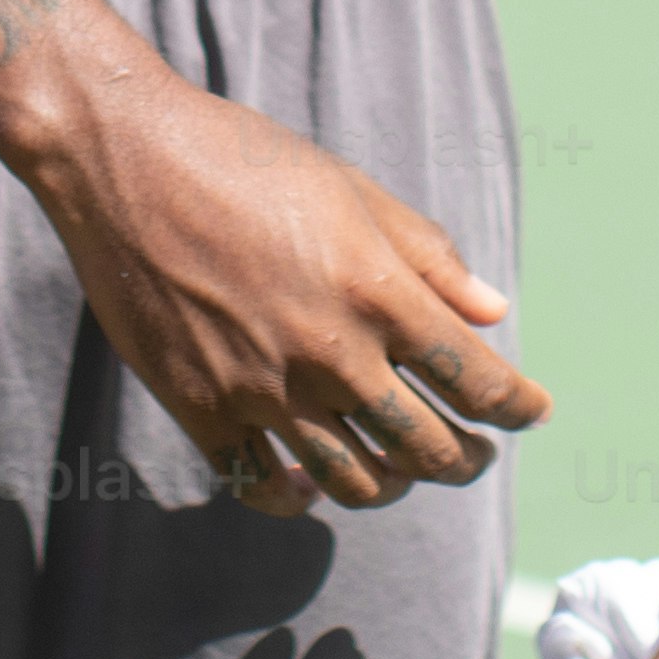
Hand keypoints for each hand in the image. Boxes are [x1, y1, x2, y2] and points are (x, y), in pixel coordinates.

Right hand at [24, 68, 552, 517]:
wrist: (126, 162)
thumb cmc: (245, 160)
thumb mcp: (352, 190)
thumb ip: (428, 255)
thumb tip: (493, 311)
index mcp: (378, 291)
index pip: (477, 377)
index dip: (519, 405)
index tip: (532, 411)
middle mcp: (331, 353)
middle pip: (427, 448)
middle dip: (467, 458)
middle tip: (476, 452)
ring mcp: (265, 391)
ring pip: (357, 483)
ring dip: (395, 486)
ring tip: (403, 470)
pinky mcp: (203, 410)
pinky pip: (264, 486)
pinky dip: (299, 499)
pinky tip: (312, 487)